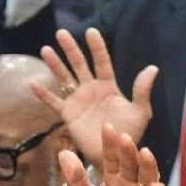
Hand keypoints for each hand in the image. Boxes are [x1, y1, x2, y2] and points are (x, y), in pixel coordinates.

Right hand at [33, 27, 155, 169]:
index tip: (91, 31)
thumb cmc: (129, 134)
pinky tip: (32, 83)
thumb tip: (153, 67)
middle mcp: (91, 89)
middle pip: (79, 64)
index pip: (101, 61)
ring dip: (55, 64)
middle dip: (71, 49)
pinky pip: (54, 102)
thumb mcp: (140, 112)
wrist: (113, 155)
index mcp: (108, 86)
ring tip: (45, 49)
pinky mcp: (68, 114)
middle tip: (61, 32)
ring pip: (64, 78)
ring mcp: (78, 101)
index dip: (97, 47)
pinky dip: (43, 94)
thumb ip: (142, 90)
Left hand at [58, 124, 166, 185]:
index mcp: (112, 180)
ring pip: (146, 177)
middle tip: (124, 137)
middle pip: (130, 164)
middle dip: (128, 151)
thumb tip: (63, 154)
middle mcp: (129, 185)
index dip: (110, 144)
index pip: (111, 158)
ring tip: (145, 153)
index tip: (107, 127)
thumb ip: (74, 182)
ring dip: (147, 166)